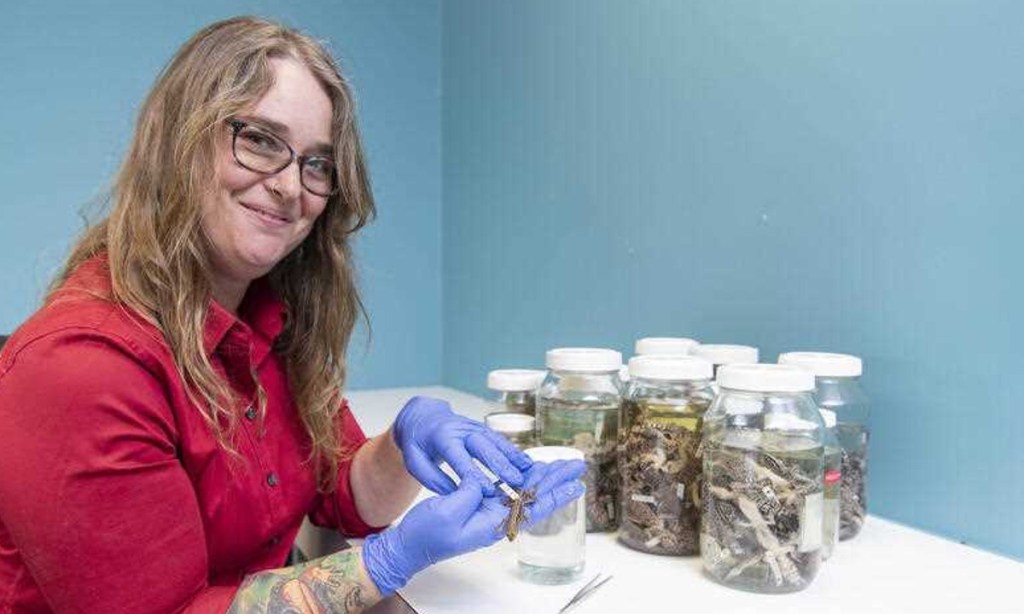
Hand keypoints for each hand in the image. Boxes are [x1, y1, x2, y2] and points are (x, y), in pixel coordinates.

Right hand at [362, 459, 585, 595]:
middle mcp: (496, 519)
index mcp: (492, 523)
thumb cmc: (426, 533)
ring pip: (523, 493)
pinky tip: (530, 472)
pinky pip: (507, 492)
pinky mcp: (478, 509)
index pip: (532, 507)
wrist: (409, 546)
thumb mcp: (447, 511)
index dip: (555, 494)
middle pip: (534, 498)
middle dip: (556, 481)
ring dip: (542, 478)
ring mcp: (488, 515)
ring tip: (560, 465)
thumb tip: (483, 480)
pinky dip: (521, 480)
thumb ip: (469, 493)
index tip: (575, 485)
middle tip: (576, 466)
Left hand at [392, 396, 532, 494]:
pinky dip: (514, 452)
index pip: (460, 457)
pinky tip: (527, 464)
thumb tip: (457, 495)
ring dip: (513, 458)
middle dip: (501, 464)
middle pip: (484, 446)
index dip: (475, 473)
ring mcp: (474, 427)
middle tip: (516, 482)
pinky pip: (500, 440)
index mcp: (442, 437)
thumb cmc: (419, 445)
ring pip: (496, 441)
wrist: (423, 418)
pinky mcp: (483, 429)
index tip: (488, 491)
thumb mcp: (416, 463)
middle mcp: (461, 429)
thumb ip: (434, 479)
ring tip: (529, 474)